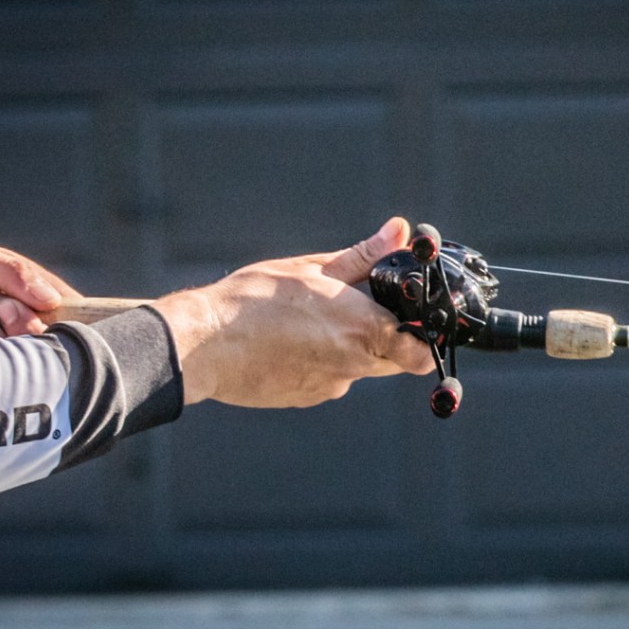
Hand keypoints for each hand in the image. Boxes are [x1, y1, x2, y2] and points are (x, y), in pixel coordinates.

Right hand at [152, 217, 435, 407]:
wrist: (204, 345)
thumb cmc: (255, 301)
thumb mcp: (312, 268)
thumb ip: (364, 255)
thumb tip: (400, 231)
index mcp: (364, 330)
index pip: (421, 352)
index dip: (424, 338)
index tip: (414, 320)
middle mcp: (353, 365)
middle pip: (395, 360)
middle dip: (388, 337)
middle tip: (361, 309)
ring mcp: (330, 386)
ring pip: (359, 367)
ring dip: (351, 346)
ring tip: (313, 320)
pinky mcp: (306, 397)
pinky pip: (329, 378)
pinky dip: (321, 360)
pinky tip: (291, 340)